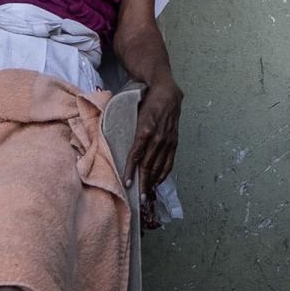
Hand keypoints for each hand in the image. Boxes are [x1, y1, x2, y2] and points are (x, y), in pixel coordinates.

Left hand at [130, 77, 181, 200]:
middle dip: (143, 183)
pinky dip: (163, 174)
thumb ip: (127, 128)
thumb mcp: (133, 113)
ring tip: (148, 195)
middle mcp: (158, 138)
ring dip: (153, 182)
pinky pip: (169, 162)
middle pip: (149, 165)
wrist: (167, 92)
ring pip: (159, 166)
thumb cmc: (146, 102)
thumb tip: (115, 144)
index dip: (131, 170)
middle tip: (139, 198)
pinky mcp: (174, 142)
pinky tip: (158, 182)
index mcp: (145, 130)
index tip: (127, 183)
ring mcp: (168, 141)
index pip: (136, 154)